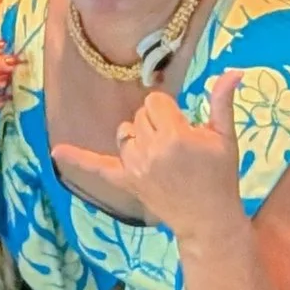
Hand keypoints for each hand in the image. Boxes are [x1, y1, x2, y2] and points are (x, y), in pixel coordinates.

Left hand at [53, 74, 245, 238]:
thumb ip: (222, 100)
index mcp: (174, 136)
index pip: (156, 102)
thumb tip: (233, 69)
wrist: (209, 220)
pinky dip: (78, 159)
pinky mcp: (126, 182)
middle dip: (157, 124)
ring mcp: (135, 167)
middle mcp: (150, 150)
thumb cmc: (220, 176)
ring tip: (160, 156)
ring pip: (125, 132)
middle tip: (177, 148)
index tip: (185, 128)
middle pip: (140, 115)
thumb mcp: (225, 137)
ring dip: (138, 137)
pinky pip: (97, 167)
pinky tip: (56, 151)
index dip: (171, 111)